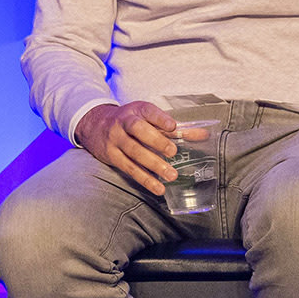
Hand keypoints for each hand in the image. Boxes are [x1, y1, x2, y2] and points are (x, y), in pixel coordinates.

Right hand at [79, 100, 195, 197]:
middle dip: (156, 141)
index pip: (149, 111)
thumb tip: (203, 135)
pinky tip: (157, 187)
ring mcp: (116, 139)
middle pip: (138, 130)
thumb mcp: (149, 119)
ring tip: (171, 175)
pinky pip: (128, 168)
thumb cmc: (130, 122)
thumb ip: (176, 128)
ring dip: (153, 164)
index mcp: (137, 110)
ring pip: (133, 151)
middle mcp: (124, 122)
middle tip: (172, 152)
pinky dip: (144, 178)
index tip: (173, 126)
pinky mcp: (111, 155)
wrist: (95, 125)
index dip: (160, 118)